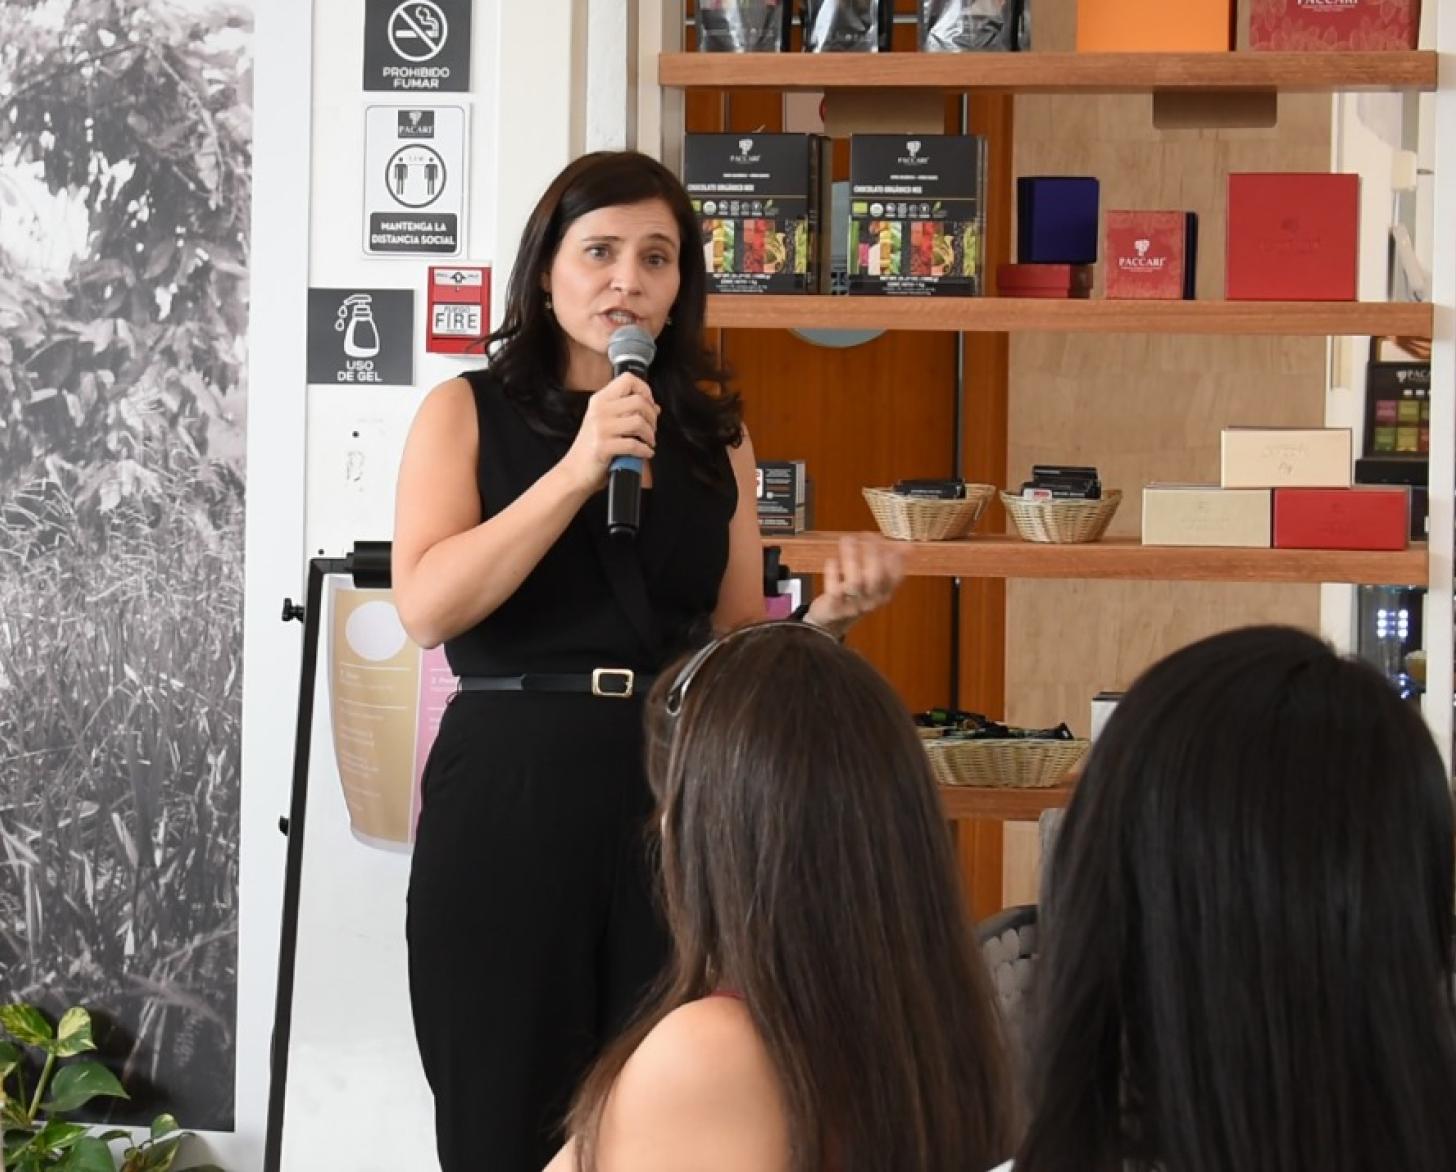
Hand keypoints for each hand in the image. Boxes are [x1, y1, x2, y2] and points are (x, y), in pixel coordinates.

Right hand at [559, 373, 659, 493]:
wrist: (573, 472)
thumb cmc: (590, 449)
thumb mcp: (605, 423)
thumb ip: (627, 412)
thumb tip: (654, 407)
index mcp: (600, 400)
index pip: (627, 379)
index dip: (645, 390)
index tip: (649, 403)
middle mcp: (599, 410)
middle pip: (638, 401)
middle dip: (652, 416)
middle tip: (652, 428)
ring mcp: (600, 428)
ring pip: (638, 422)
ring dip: (650, 434)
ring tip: (649, 442)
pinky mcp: (603, 447)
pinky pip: (634, 444)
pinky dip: (645, 450)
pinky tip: (645, 453)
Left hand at [806, 534, 904, 637]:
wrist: (832, 622)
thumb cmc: (855, 595)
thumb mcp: (874, 582)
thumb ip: (888, 562)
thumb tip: (908, 545)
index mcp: (884, 593)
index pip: (895, 575)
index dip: (893, 556)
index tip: (886, 539)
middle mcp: (871, 600)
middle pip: (877, 577)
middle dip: (873, 553)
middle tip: (867, 534)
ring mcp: (853, 604)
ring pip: (855, 582)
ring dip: (851, 557)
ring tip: (848, 539)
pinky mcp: (834, 606)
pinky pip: (834, 590)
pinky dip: (833, 572)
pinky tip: (832, 559)